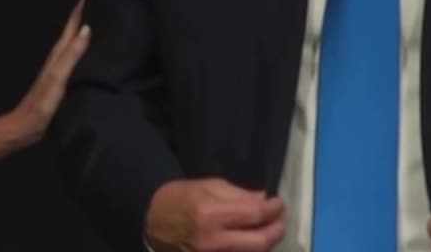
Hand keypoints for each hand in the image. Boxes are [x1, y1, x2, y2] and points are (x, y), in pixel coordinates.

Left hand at [7, 0, 90, 144]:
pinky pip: (77, 56)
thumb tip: (87, 28)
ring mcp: (61, 68)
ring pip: (76, 42)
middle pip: (74, 30)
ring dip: (86, 30)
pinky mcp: (63, 79)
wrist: (29, 125)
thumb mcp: (58, 77)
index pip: (72, 24)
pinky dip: (85, 47)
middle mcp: (59, 56)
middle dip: (86, 14)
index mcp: (58, 53)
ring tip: (102, 19)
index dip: (81, 7)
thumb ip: (72, 54)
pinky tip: (93, 50)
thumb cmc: (43, 101)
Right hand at [145, 178, 284, 251]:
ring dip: (265, 242)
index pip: (254, 215)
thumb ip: (237, 194)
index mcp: (211, 214)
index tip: (279, 203)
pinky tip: (253, 239)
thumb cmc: (177, 198)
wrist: (151, 223)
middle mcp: (213, 241)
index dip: (273, 209)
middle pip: (259, 242)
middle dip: (276, 230)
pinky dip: (250, 249)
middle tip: (280, 220)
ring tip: (269, 229)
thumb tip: (263, 199)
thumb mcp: (206, 185)